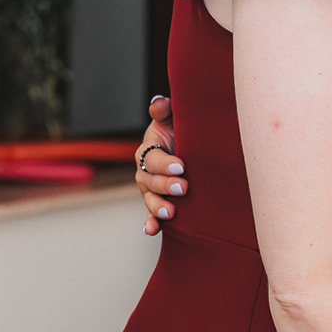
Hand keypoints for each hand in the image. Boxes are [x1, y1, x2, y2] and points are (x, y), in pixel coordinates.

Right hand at [134, 96, 186, 233]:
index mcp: (148, 151)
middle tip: (183, 187)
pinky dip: (150, 223)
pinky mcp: (157, 203)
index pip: (153, 159)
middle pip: (150, 181)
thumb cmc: (179, 133)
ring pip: (149, 199)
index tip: (181, 166)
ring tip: (170, 211)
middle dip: (165, 185)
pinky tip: (151, 230)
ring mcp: (150, 189)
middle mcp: (145, 172)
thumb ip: (165, 111)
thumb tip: (160, 101)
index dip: (165, 163)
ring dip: (158, 206)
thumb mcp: (172, 120)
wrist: (186, 151)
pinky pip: (151, 215)